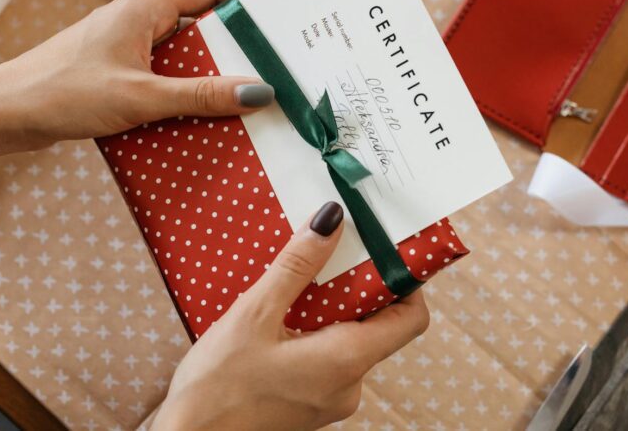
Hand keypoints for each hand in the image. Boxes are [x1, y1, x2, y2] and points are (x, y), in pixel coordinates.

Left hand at [0, 0, 273, 184]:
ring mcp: (128, 48)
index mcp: (146, 7)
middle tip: (265, 78)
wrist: (5, 113)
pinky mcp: (119, 74)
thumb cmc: (61, 91)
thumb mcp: (141, 95)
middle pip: (201, 28)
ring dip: (206, 82)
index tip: (273, 34)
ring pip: (183, 59)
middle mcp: (140, 21)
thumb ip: (200, 95)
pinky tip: (197, 123)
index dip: (245, 8)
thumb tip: (256, 91)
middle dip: (232, 55)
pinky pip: (164, 80)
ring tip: (238, 107)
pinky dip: (182, 98)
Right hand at [151, 202, 429, 430]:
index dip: (407, 282)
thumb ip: (296, 266)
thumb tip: (331, 222)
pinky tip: (282, 316)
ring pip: (349, 341)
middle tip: (333, 252)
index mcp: (347, 361)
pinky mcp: (309, 405)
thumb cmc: (217, 387)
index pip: (411, 319)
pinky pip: (328, 359)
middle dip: (359, 288)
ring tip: (299, 280)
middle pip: (378, 326)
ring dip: (332, 309)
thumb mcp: (255, 314)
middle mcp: (349, 385)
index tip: (385, 252)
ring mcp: (330, 399)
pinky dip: (315, 332)